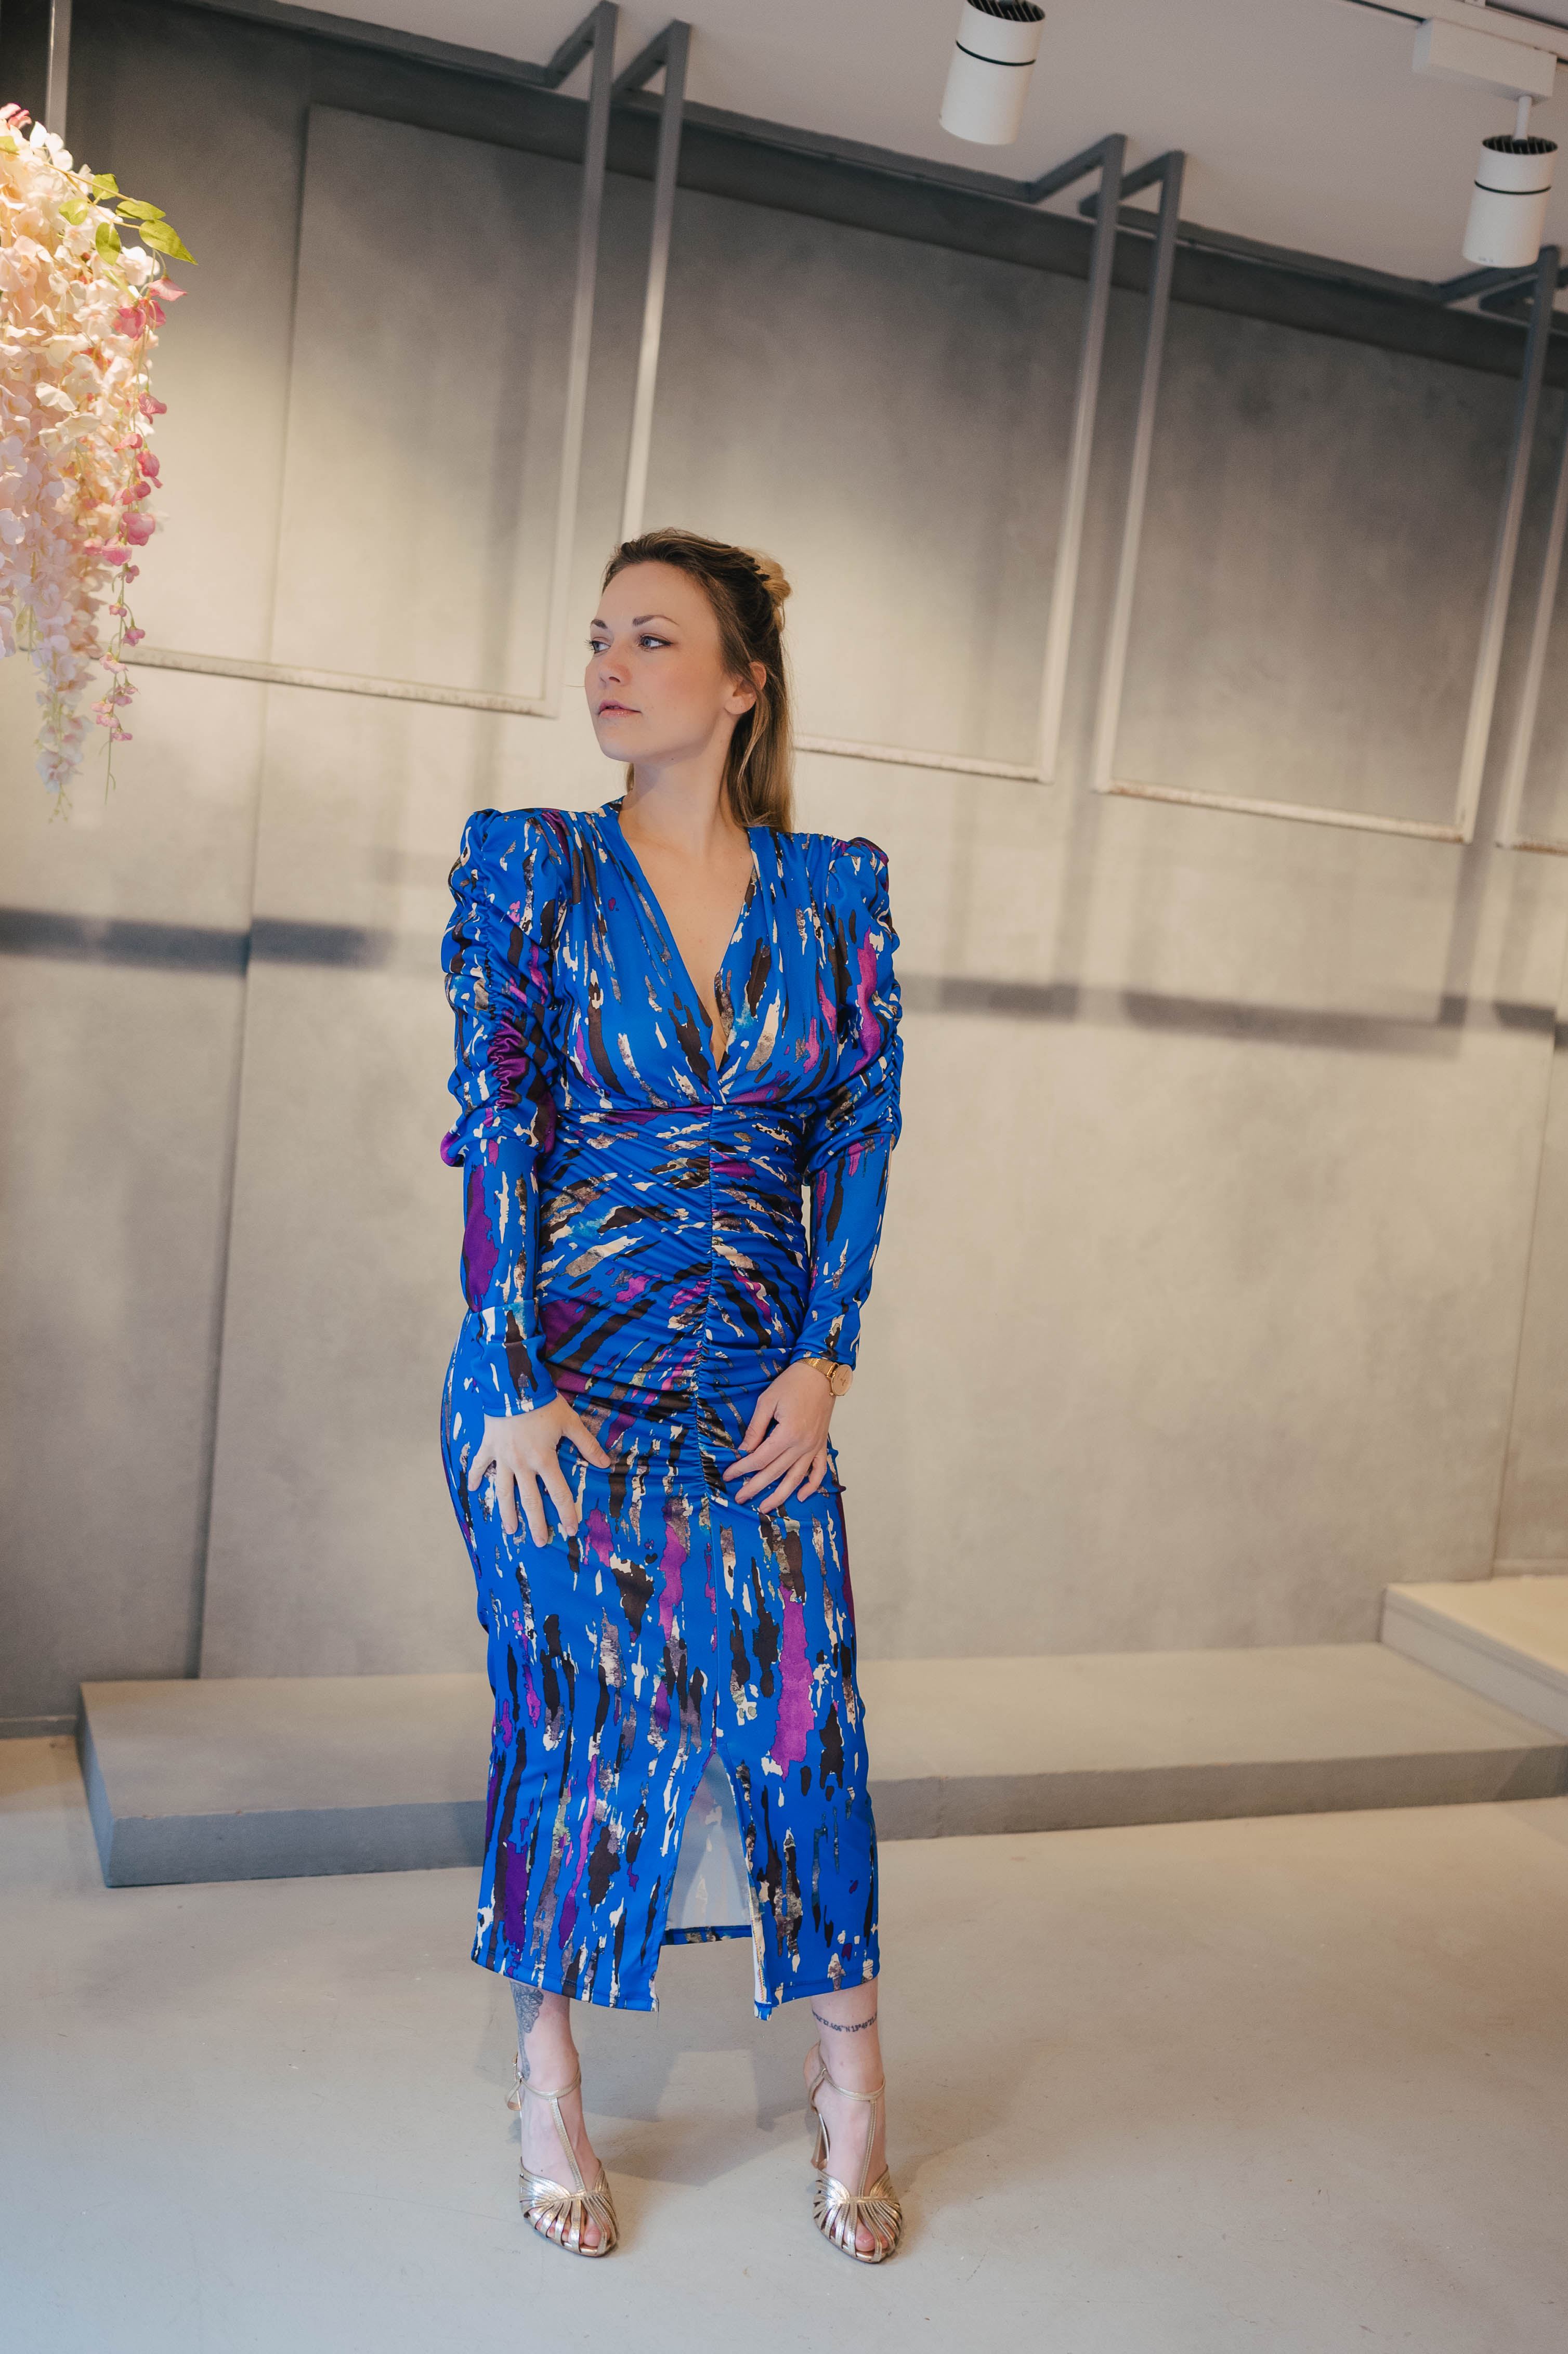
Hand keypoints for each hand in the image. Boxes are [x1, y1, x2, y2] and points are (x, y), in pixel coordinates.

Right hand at [468, 1396, 611, 1544]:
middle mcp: (522, 1464)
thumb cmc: (543, 1403)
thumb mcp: (570, 1422)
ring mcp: (502, 1457)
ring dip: (506, 1512)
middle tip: (540, 1542)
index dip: (566, 1513)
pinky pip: (478, 1464)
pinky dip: (474, 1476)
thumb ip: (587, 1444)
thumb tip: (606, 1463)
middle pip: (530, 1500)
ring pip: (503, 1491)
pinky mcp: (488, 1446)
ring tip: (510, 1530)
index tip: (571, 1529)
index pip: (558, 1493)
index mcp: (544, 1459)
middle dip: (536, 1523)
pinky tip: (472, 1489)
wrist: (512, 1385)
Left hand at [722, 1361, 833, 1510]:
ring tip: (766, 1507)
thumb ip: (756, 1428)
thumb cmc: (792, 1383)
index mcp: (787, 1433)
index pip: (759, 1458)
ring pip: (796, 1479)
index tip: (728, 1475)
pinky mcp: (822, 1445)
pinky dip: (812, 1486)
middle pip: (774, 1473)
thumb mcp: (767, 1401)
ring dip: (780, 1495)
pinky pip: (819, 1471)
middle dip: (755, 1487)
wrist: (821, 1373)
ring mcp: (814, 1447)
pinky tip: (801, 1496)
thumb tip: (745, 1450)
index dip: (742, 1468)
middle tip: (739, 1498)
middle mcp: (802, 1445)